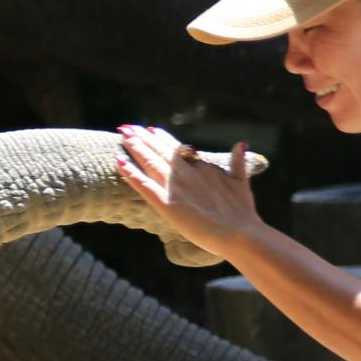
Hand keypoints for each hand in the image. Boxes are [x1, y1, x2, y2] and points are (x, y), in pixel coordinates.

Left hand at [113, 124, 262, 262]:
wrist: (240, 233)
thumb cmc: (241, 212)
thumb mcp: (240, 182)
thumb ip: (237, 161)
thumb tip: (241, 143)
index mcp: (202, 168)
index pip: (177, 149)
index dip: (162, 138)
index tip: (151, 128)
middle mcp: (186, 174)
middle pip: (160, 152)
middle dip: (143, 138)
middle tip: (128, 127)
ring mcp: (175, 188)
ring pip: (150, 163)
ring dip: (136, 148)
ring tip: (123, 135)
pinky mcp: (166, 204)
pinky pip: (143, 185)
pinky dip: (130, 173)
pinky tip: (118, 161)